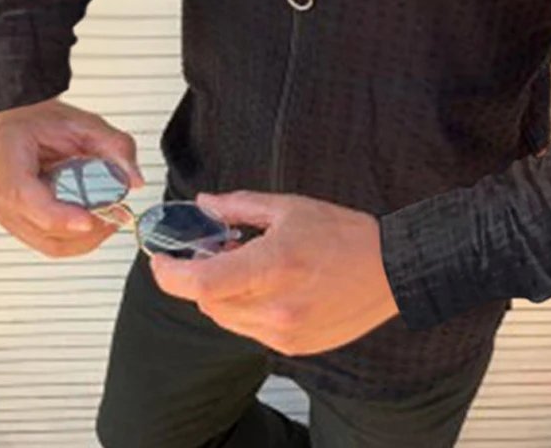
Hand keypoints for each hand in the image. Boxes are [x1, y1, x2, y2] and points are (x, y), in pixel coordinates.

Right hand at [0, 97, 144, 257]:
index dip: (55, 214)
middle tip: (112, 218)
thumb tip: (132, 179)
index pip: (23, 194)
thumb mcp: (85, 124)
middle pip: (33, 224)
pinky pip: (39, 239)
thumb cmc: (43, 122)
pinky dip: (68, 238)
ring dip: (77, 239)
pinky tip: (90, 225)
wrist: (22, 122)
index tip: (87, 220)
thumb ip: (116, 146)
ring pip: (38, 239)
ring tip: (105, 221)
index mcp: (4, 153)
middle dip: (78, 230)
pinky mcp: (8, 219)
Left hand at [150, 191, 400, 355]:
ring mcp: (283, 332)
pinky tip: (273, 287)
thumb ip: (239, 207)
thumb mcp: (289, 208)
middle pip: (207, 301)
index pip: (199, 284)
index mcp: (271, 266)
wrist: (389, 270)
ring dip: (224, 294)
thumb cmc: (344, 235)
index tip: (161, 261)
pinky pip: (250, 330)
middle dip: (202, 277)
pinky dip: (248, 309)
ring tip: (251, 267)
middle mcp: (274, 307)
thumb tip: (204, 203)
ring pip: (226, 318)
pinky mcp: (292, 346)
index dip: (169, 274)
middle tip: (218, 250)